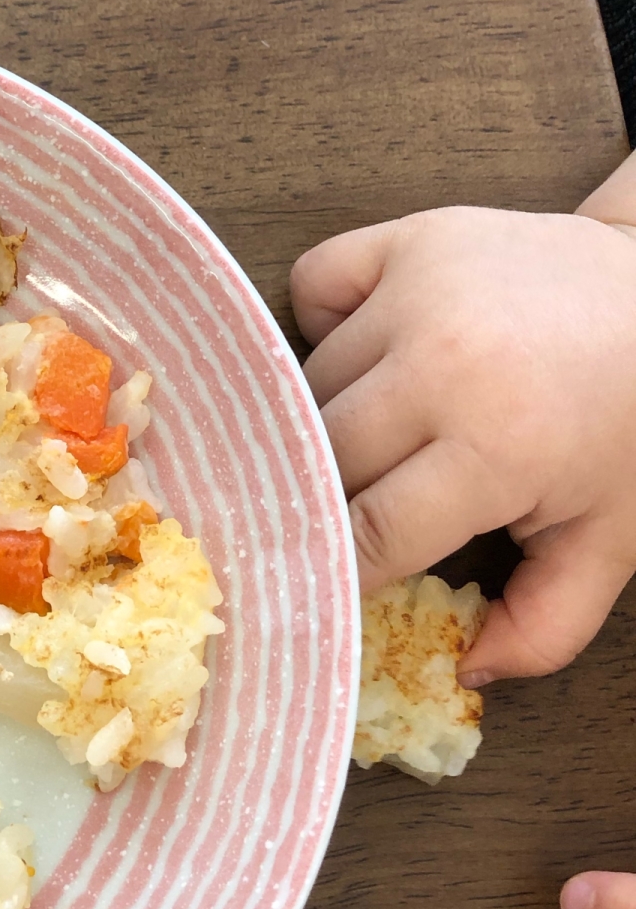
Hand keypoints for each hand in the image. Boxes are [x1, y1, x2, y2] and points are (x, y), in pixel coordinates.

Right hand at [290, 155, 635, 682]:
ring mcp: (419, 291)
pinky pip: (310, 292)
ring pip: (305, 383)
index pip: (366, 533)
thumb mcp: (609, 541)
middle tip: (356, 507)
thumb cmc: (631, 423)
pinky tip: (375, 351)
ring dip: (326, 416)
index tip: (332, 581)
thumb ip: (544, 625)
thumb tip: (464, 671)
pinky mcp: (406, 238)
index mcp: (498, 449)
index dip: (342, 567)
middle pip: (319, 460)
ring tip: (388, 427)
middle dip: (330, 494)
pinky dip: (322, 326)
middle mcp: (444, 364)